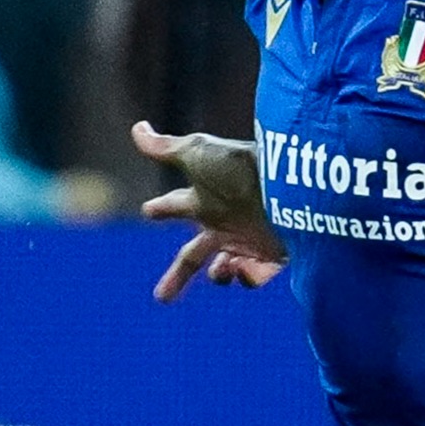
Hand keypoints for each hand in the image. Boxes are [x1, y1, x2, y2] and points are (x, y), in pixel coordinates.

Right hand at [132, 120, 282, 298]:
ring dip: (217, 274)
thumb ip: (165, 148)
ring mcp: (248, 240)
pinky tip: (242, 267)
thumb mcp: (197, 155)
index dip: (161, 209)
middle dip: (178, 274)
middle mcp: (224, 222)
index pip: (175, 206)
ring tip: (219, 269)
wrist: (287, 186)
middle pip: (193, 254)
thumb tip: (137, 129)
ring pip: (224, 267)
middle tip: (161, 297)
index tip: (148, 210)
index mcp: (203, 200)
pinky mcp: (272, 256)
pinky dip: (246, 277)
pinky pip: (255, 276)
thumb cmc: (237, 170)